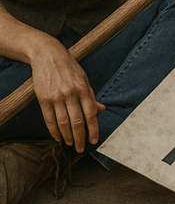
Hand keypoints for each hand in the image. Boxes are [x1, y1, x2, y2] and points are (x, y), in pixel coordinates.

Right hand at [30, 35, 104, 152]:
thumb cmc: (69, 67)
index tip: (94, 141)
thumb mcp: (83, 78)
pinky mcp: (43, 99)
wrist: (48, 55)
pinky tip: (58, 138)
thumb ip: (91, 96)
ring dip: (67, 137)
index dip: (93, 129)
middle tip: (80, 148)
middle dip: (80, 138)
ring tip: (70, 144)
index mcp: (83, 88)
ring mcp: (56, 97)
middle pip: (77, 122)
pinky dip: (54, 132)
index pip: (90, 114)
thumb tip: (101, 110)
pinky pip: (49, 120)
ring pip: (63, 124)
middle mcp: (70, 93)